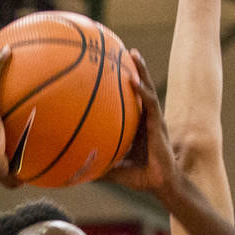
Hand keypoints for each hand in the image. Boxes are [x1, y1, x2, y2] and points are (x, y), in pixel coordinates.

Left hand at [103, 50, 176, 193]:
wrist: (159, 185)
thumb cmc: (140, 178)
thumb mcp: (114, 170)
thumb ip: (98, 167)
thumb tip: (75, 172)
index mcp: (138, 126)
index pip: (131, 101)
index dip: (124, 84)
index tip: (113, 68)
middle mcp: (146, 119)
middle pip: (140, 88)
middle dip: (134, 68)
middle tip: (124, 50)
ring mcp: (154, 120)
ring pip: (148, 89)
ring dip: (142, 71)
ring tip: (134, 54)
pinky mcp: (159, 125)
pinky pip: (151, 103)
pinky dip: (143, 91)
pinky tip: (134, 80)